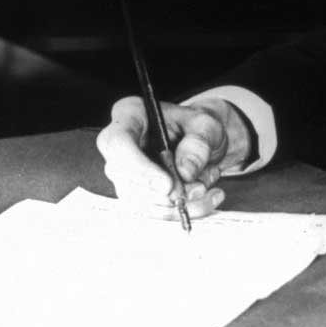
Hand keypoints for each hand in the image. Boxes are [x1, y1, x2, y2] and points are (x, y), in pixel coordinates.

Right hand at [95, 95, 253, 219]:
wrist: (204, 140)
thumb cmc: (199, 126)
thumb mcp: (207, 125)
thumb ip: (199, 144)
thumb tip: (185, 173)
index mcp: (130, 115)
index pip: (117, 142)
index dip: (138, 168)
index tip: (168, 185)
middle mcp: (120, 146)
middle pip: (125, 178)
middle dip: (164, 193)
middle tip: (198, 189)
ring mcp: (126, 173)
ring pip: (140, 201)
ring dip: (177, 204)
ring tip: (206, 187)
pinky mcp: (137, 194)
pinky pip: (155, 211)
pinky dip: (183, 211)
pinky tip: (207, 197)